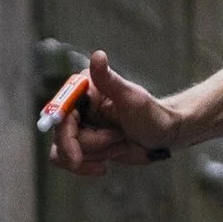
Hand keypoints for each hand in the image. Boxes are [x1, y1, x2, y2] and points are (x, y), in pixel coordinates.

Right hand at [51, 50, 177, 175]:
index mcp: (83, 88)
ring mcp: (76, 126)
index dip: (65, 137)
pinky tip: (104, 166)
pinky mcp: (80, 144)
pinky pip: (69, 161)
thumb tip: (98, 55)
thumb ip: (109, 80)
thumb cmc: (151, 114)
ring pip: (63, 152)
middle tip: (119, 139)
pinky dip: (87, 166)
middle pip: (61, 136)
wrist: (162, 137)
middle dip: (92, 146)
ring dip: (95, 154)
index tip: (75, 158)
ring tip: (120, 142)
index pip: (61, 113)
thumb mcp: (131, 98)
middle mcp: (75, 105)